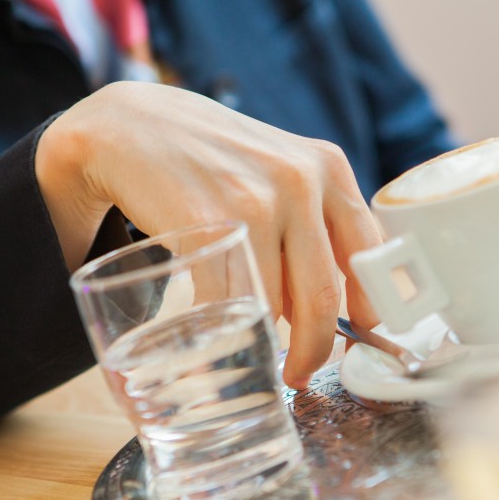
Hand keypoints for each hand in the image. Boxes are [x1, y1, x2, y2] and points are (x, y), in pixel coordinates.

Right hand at [36, 81, 381, 388]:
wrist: (128, 124)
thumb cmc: (209, 161)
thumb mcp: (279, 173)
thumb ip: (311, 227)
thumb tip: (325, 313)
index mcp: (329, 169)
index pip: (370, 255)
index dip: (370, 312)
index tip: (361, 344)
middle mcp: (302, 180)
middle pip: (323, 295)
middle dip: (314, 349)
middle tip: (299, 374)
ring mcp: (255, 200)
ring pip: (274, 305)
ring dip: (262, 341)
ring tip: (249, 352)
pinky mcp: (207, 222)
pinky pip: (225, 301)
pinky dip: (220, 334)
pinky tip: (215, 343)